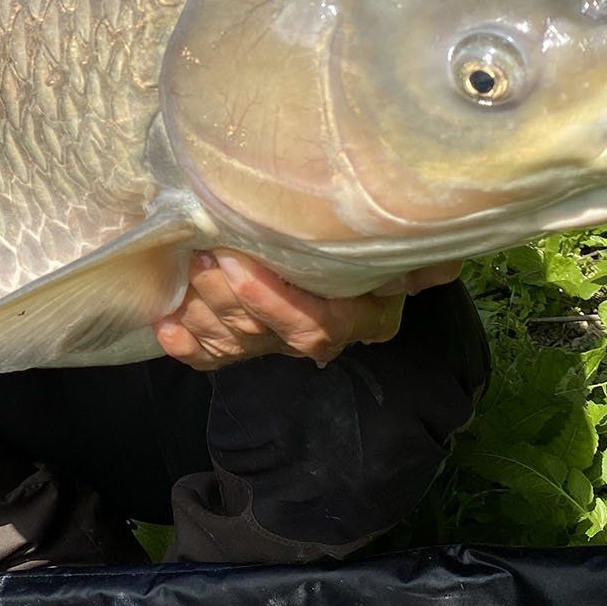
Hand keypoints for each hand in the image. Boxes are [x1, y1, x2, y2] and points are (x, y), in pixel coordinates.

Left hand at [153, 250, 462, 370]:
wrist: (361, 263)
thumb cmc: (381, 248)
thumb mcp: (406, 252)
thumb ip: (418, 261)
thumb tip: (440, 268)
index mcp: (359, 319)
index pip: (312, 325)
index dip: (269, 298)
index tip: (236, 262)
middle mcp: (314, 340)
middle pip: (260, 330)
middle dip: (222, 294)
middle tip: (199, 252)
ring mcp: (277, 346)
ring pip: (231, 340)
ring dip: (200, 310)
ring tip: (183, 273)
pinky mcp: (247, 346)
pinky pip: (213, 357)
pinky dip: (186, 344)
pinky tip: (165, 322)